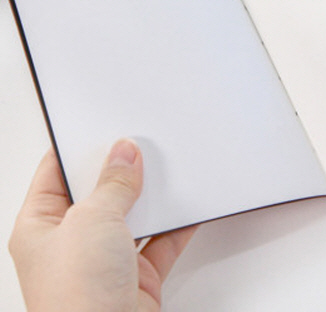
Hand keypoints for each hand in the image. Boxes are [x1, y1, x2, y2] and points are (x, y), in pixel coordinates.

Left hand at [9, 139, 196, 311]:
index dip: (78, 147)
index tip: (102, 125)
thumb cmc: (75, 299)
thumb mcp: (91, 220)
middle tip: (142, 142)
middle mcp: (71, 243)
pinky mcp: (137, 276)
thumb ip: (113, 183)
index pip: (55, 173)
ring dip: (152, 197)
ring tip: (169, 168)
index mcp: (41, 226)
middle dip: (121, 170)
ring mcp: (105, 261)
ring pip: (132, 216)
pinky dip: (177, 224)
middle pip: (99, 193)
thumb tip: (124, 153)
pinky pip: (161, 241)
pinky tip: (189, 205)